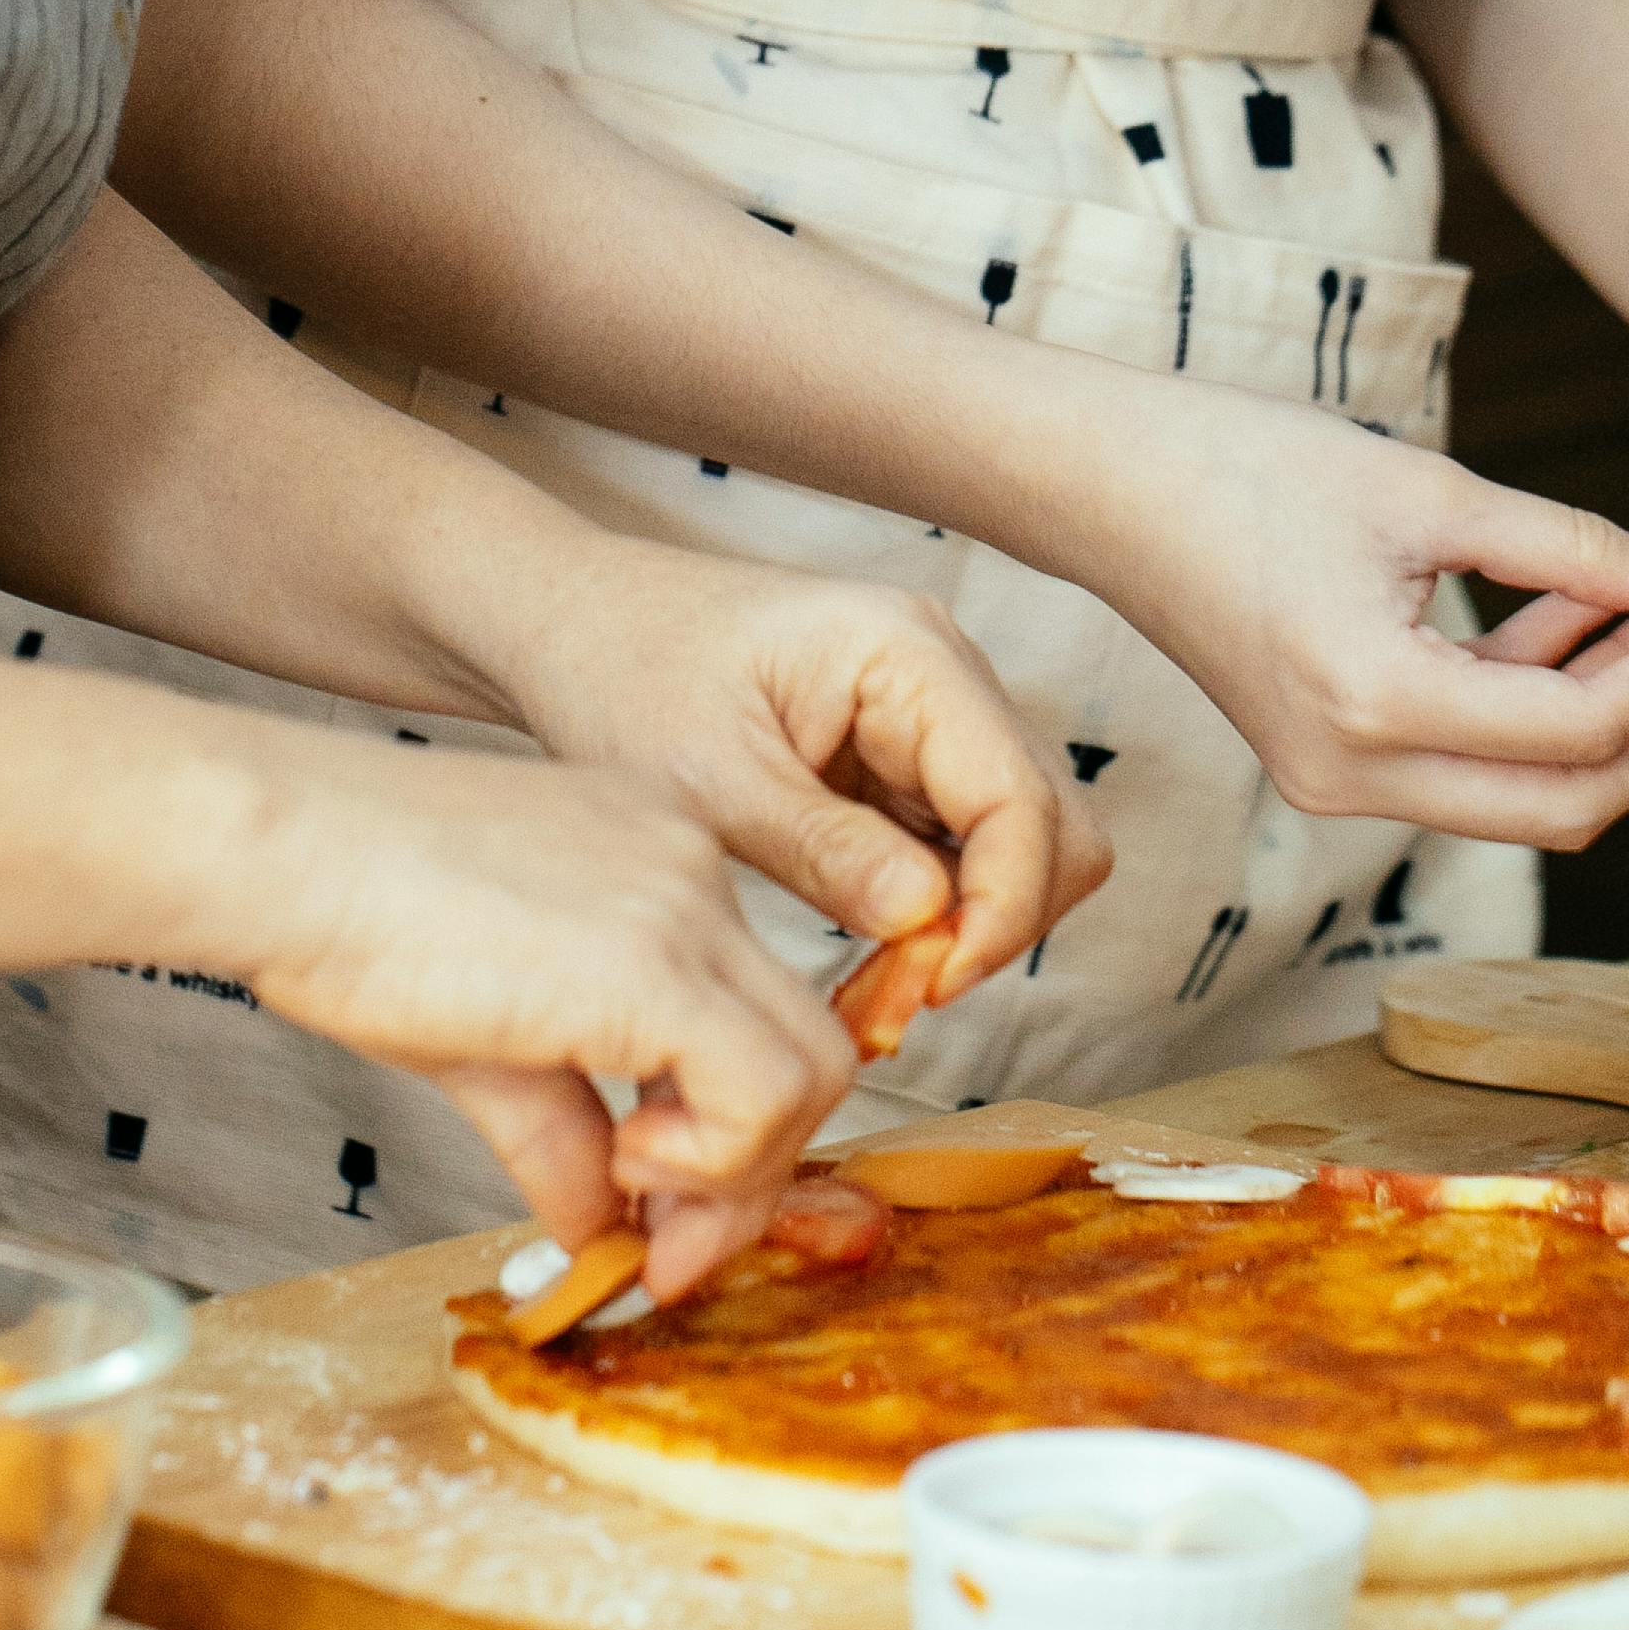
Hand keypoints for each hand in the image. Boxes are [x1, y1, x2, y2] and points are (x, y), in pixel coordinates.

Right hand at [223, 718, 857, 1291]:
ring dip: (735, 1177)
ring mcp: (687, 909)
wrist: (281, 851)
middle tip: (668, 1249)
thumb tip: (593, 1233)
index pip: (754, 1011)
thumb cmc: (342, 912)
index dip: (730, 1132)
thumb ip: (559, 1130)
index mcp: (654, 865)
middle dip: (750, 1176)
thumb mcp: (480, 1037)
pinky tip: (622, 1164)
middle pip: (806, 1045)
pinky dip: (713, 1162)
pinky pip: (761, 1090)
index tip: (662, 1210)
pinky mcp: (658, 963)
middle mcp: (692, 871)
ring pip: (810, 1071)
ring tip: (634, 1202)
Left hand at [494, 534, 1109, 1010]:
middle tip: (897, 1000)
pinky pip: (962, 852)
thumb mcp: (707, 778)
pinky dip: (932, 918)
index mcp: (906, 653)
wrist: (576, 629)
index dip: (1001, 908)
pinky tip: (865, 963)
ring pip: (1019, 848)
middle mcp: (944, 674)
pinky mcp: (907, 760)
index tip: (931, 985)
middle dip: (995, 925)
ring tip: (871, 993)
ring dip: (965, 931)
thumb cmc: (625, 675)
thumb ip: (824, 849)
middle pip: (1053, 825)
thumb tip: (928, 920)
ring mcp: (934, 716)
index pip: (1020, 798)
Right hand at [1033, 370, 1628, 847]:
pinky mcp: (1334, 762)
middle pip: (1569, 802)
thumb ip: (1571, 546)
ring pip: (1528, 796)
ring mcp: (1338, 783)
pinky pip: (1472, 763)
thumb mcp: (1426, 490)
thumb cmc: (1244, 464)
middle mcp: (1354, 776)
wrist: (1105, 485)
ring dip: (1610, 714)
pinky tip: (1582, 612)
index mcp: (1374, 705)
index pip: (1579, 730)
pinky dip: (1539, 702)